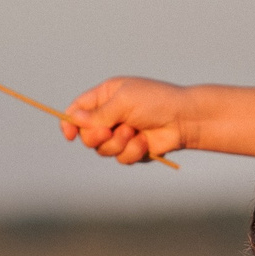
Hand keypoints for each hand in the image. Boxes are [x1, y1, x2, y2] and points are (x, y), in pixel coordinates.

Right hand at [63, 76, 196, 165]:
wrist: (184, 119)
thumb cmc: (156, 102)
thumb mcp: (123, 101)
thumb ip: (98, 114)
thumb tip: (73, 120)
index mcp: (105, 97)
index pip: (78, 110)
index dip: (70, 123)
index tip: (69, 134)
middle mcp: (110, 116)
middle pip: (86, 135)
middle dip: (97, 136)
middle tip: (110, 130)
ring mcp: (121, 134)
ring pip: (103, 150)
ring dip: (118, 143)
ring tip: (134, 133)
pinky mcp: (132, 150)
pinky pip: (121, 159)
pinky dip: (132, 152)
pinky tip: (145, 142)